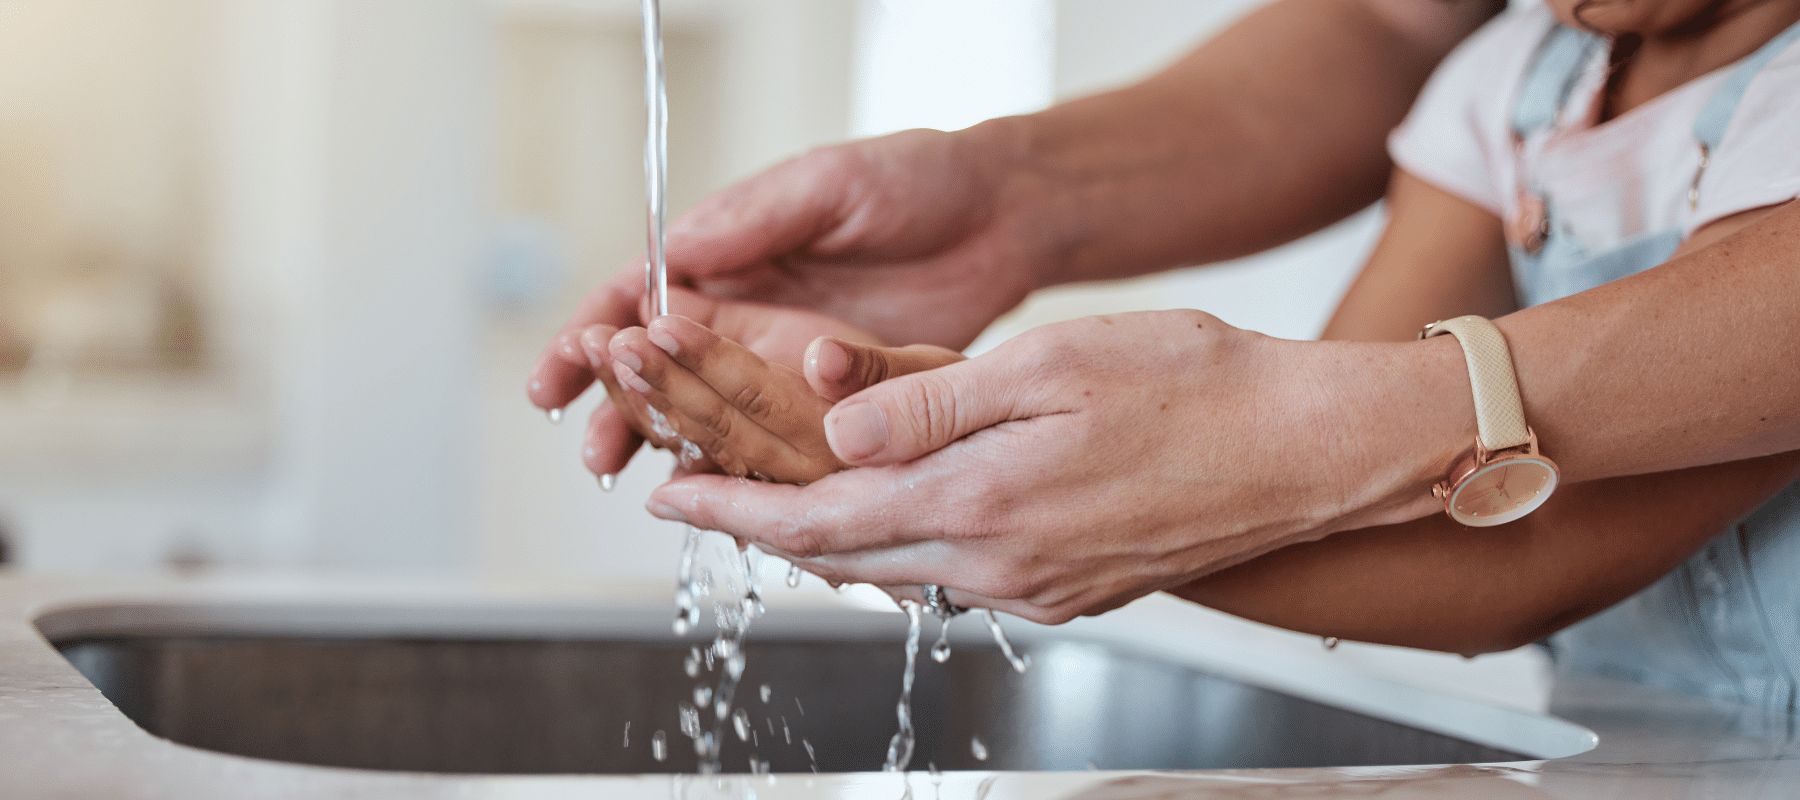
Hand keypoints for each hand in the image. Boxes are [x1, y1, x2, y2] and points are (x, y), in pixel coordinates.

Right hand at [528, 128, 1039, 454]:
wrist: (1004, 216)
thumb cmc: (920, 178)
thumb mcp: (833, 185)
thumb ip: (760, 219)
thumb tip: (681, 246)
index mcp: (737, 251)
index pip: (645, 294)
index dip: (598, 332)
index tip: (562, 369)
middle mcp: (753, 309)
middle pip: (662, 365)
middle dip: (617, 404)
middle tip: (592, 446)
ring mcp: (789, 358)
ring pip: (708, 410)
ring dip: (667, 444)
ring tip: (635, 477)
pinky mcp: (835, 397)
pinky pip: (774, 438)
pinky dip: (739, 465)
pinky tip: (714, 494)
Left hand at [642, 310, 1462, 623]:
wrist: (1308, 452)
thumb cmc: (1193, 386)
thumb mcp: (1050, 365)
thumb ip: (931, 407)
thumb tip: (836, 440)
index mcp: (981, 502)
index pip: (822, 519)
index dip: (736, 508)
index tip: (671, 493)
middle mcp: (999, 564)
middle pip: (847, 560)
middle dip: (762, 530)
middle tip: (698, 497)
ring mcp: (1038, 589)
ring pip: (900, 573)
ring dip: (828, 542)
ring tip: (775, 507)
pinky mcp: (1072, 593)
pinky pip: (959, 576)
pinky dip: (903, 550)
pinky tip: (894, 521)